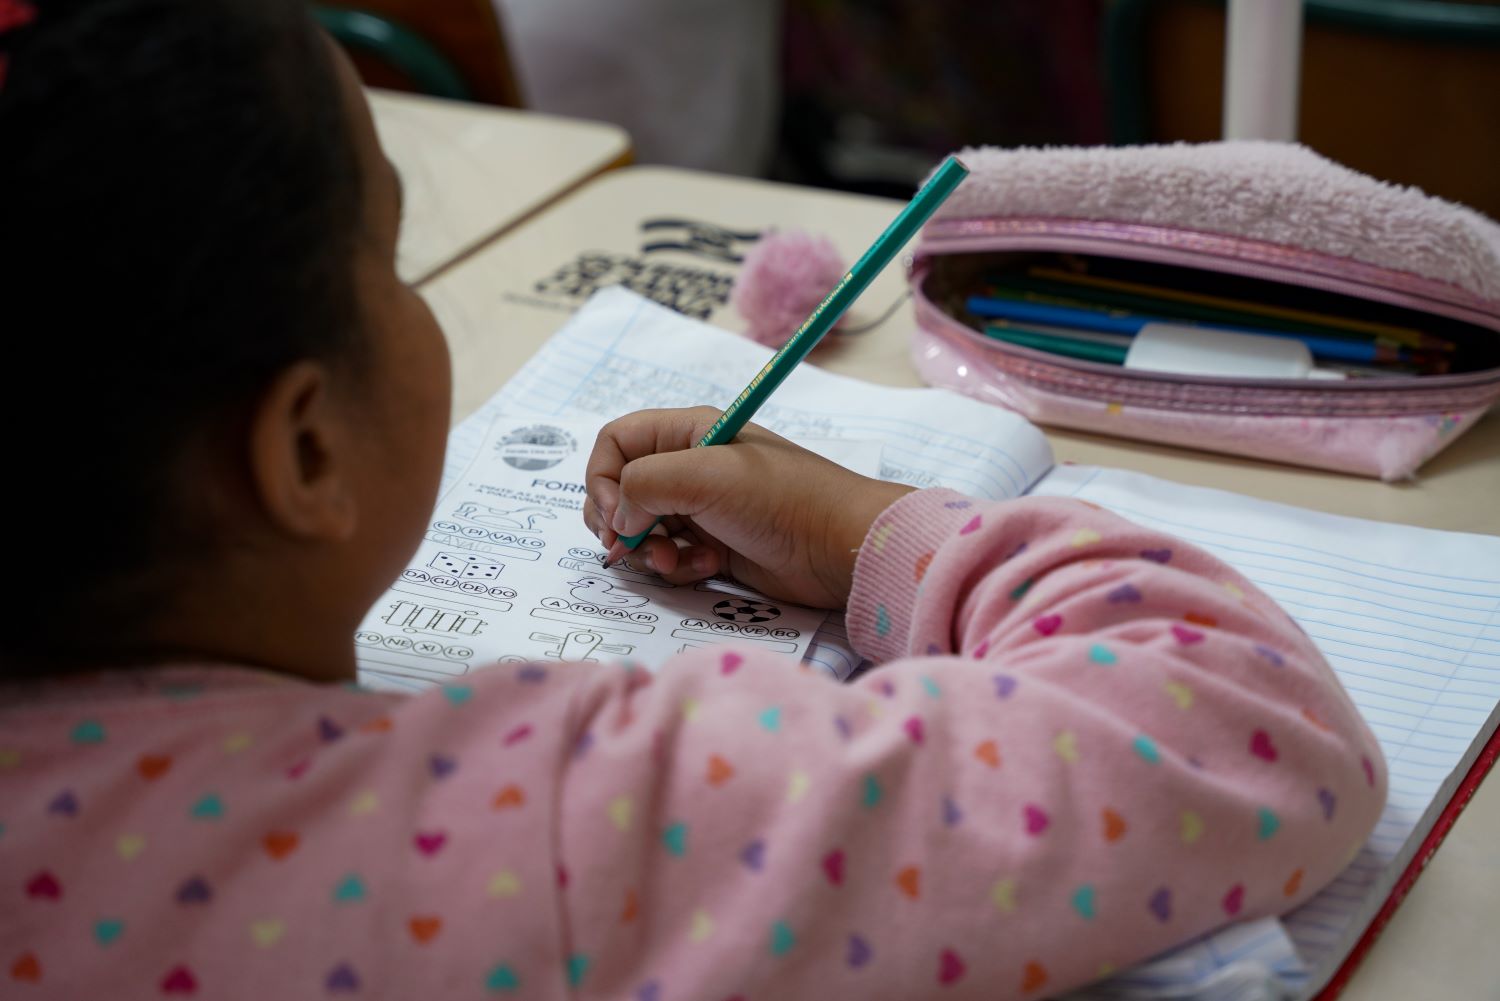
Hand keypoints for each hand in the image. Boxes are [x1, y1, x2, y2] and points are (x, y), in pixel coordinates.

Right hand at [583, 407, 912, 608]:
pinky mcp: (715, 546)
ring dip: (650, 552)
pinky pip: (671, 558)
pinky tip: (707, 567)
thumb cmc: (781, 499)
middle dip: (621, 524)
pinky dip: (678, 567)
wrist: (840, 547)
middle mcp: (689, 466)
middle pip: (620, 491)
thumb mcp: (704, 476)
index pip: (615, 443)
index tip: (612, 516)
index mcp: (686, 433)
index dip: (600, 479)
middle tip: (632, 547)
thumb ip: (642, 485)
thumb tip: (618, 519)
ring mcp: (701, 508)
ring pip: (643, 531)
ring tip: (676, 563)